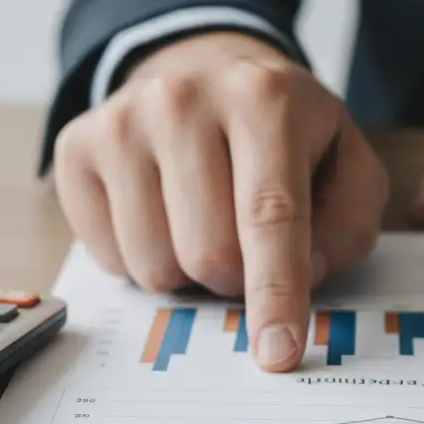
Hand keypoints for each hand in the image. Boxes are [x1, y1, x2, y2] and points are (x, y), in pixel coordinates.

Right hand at [53, 31, 387, 370]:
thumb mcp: (345, 163)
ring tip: (204, 220)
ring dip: (188, 271)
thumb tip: (304, 276)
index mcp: (264, 98)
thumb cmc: (282, 131)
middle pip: (209, 253)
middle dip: (237, 278)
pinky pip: (109, 256)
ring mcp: (120, 121)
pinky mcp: (76, 146)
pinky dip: (143, 258)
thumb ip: (347, 225)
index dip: (276, 291)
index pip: (269, 215)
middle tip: (248, 246)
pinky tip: (161, 212)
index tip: (278, 353)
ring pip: (154, 265)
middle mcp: (182, 99)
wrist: (202, 70)